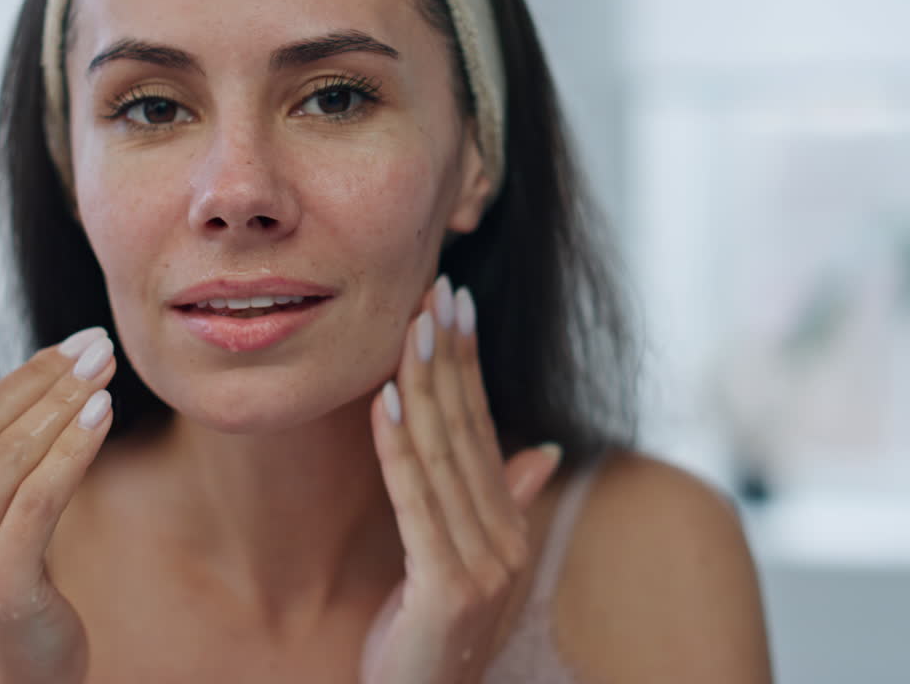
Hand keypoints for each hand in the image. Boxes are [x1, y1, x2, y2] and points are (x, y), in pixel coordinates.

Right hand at [0, 278, 115, 683]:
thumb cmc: (1, 564)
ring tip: (104, 364)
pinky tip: (102, 411)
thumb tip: (43, 358)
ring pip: (13, 453)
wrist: (15, 667)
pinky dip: (75, 446)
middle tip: (91, 339)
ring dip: (67, 400)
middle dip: (38, 373)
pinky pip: (43, 493)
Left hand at [360, 276, 562, 683]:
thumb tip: (544, 451)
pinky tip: (387, 397)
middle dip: (450, 356)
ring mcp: (483, 566)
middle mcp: (506, 542)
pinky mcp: (449, 588)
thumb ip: (504, 505)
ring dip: (427, 382)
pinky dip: (400, 445)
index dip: (470, 367)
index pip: (486, 431)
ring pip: (446, 456)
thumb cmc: (431, 640)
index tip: (455, 305)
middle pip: (469, 431)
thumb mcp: (465, 568)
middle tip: (437, 289)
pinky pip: (418, 501)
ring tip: (412, 324)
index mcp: (508, 528)